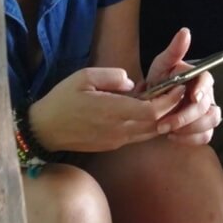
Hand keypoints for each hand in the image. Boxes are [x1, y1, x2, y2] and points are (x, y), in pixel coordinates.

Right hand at [29, 67, 186, 152]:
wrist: (43, 130)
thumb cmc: (62, 100)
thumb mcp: (83, 77)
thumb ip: (112, 76)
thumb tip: (132, 82)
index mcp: (111, 111)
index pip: (151, 111)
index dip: (169, 101)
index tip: (179, 86)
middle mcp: (117, 130)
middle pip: (156, 124)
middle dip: (172, 109)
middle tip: (180, 91)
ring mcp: (115, 141)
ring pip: (150, 133)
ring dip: (163, 118)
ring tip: (169, 100)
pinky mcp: (112, 145)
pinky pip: (138, 137)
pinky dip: (150, 125)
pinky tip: (149, 111)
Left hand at [145, 28, 221, 145]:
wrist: (152, 101)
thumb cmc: (159, 80)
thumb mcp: (162, 64)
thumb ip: (174, 50)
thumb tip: (185, 31)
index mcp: (200, 77)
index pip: (208, 81)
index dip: (202, 90)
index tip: (192, 97)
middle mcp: (208, 94)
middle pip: (208, 107)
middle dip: (185, 117)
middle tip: (163, 124)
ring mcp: (207, 112)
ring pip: (211, 122)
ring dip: (189, 129)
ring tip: (167, 131)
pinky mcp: (203, 128)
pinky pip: (206, 137)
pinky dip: (190, 139)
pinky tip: (173, 137)